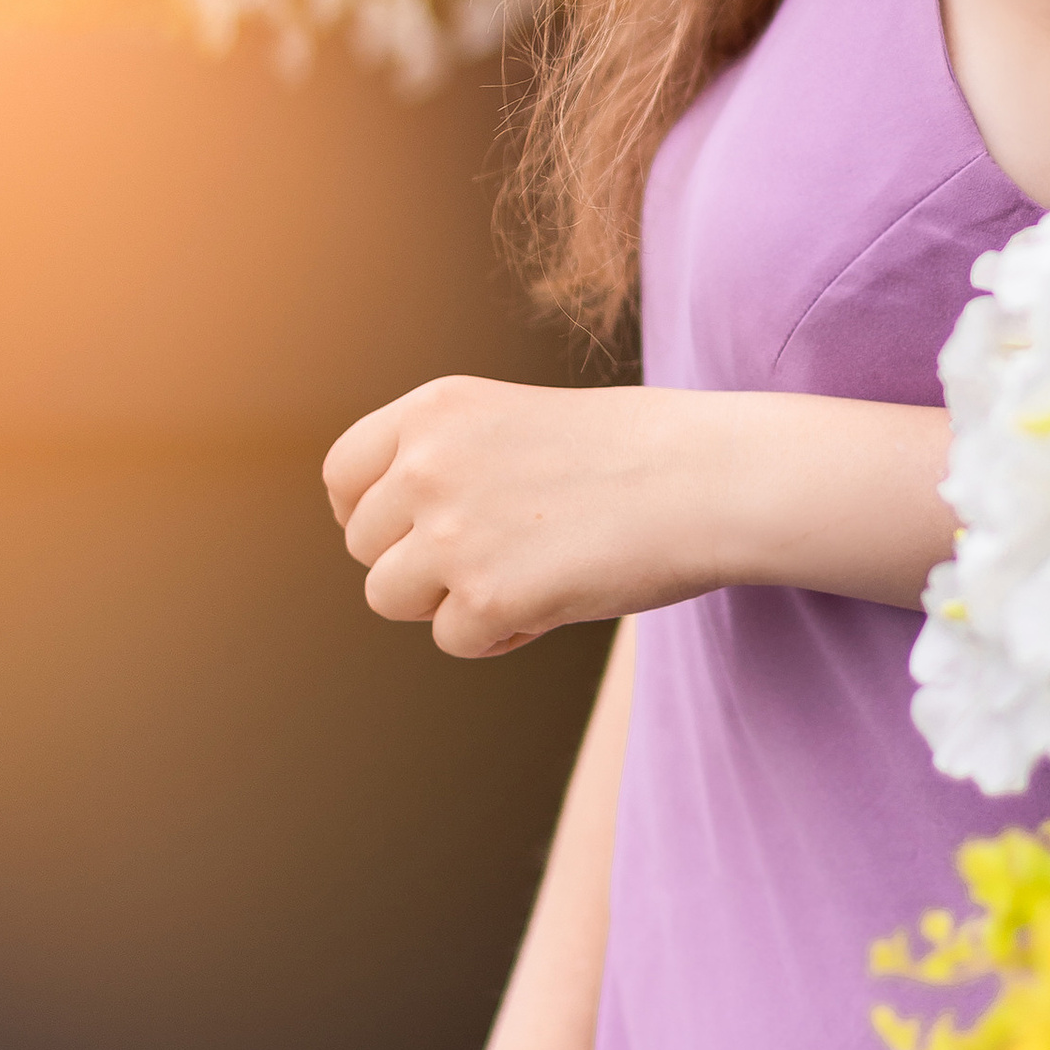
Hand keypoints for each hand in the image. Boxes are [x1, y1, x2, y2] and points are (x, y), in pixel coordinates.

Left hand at [325, 377, 718, 657]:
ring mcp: (451, 534)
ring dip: (447, 601)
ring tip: (520, 576)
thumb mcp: (514, 422)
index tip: (402, 532)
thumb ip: (447, 460)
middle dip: (415, 563)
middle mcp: (427, 465)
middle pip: (364, 546)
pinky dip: (499, 634)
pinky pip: (454, 639)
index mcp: (435, 410)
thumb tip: (393, 535)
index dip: (363, 513)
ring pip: (391, 598)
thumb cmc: (631, 452)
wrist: (706, 479)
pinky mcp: (487, 599)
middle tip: (490, 556)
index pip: (343, 473)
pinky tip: (554, 600)